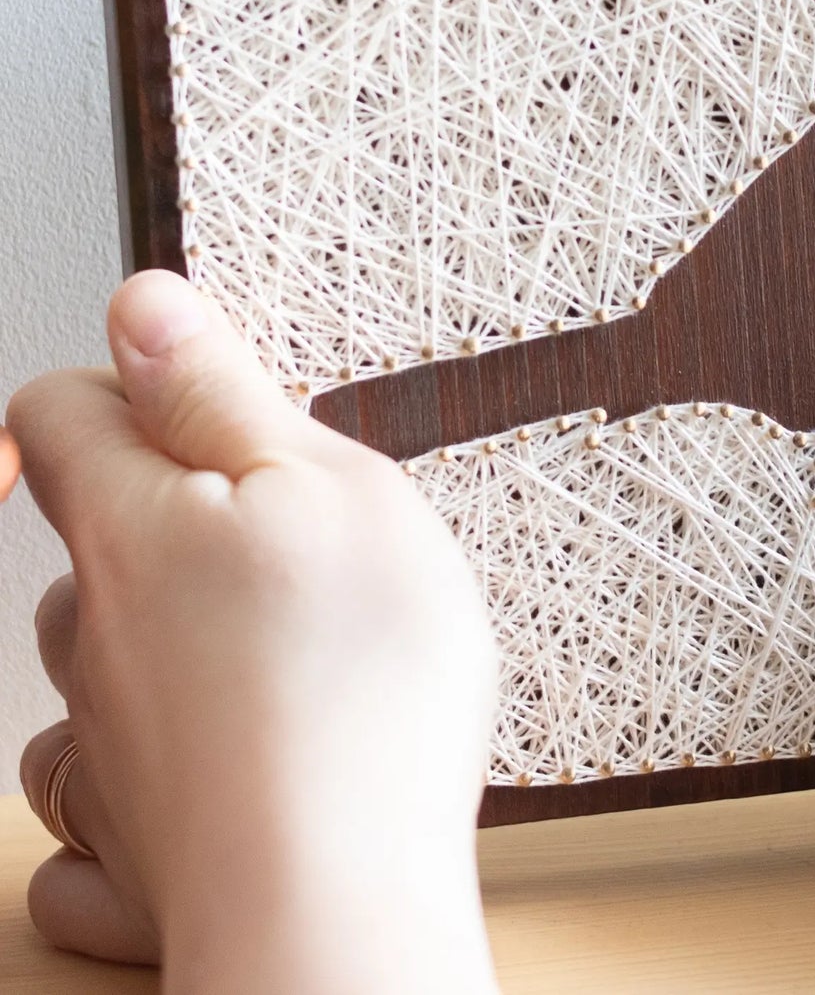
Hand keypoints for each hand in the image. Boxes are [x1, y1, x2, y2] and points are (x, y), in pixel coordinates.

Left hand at [6, 272, 498, 991]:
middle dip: (172, 522)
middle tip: (285, 543)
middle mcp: (93, 634)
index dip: (117, 387)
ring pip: (95, 668)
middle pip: (91, 543)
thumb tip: (142, 306)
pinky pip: (100, 802)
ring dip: (160, 646)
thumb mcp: (330, 487)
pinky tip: (217, 771)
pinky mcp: (133, 848)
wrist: (338, 906)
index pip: (57, 411)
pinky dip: (140, 780)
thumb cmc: (359, 690)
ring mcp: (106, 747)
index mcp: (136, 527)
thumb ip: (222, 392)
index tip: (191, 400)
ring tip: (271, 658)